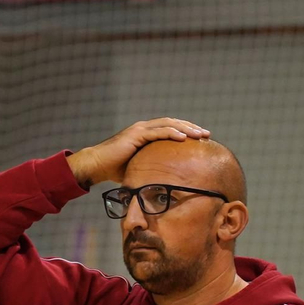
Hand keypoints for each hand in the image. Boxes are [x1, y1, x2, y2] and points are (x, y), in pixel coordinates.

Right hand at [68, 118, 210, 189]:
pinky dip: (171, 133)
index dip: (187, 132)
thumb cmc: (114, 169)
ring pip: (168, 124)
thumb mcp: (139, 167)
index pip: (171, 129)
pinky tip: (183, 137)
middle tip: (207, 134)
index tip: (201, 139)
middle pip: (173, 123)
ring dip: (186, 129)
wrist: (96, 165)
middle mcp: (144, 128)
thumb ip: (151, 168)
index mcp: (146, 133)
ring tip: (200, 134)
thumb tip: (165, 180)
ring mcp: (140, 129)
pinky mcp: (136, 134)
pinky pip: (158, 132)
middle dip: (191, 128)